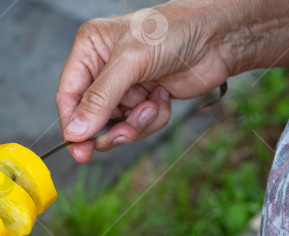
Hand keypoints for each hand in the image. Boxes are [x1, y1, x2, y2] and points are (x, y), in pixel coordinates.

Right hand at [56, 1, 241, 162]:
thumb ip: (99, 100)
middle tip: (123, 136)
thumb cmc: (174, 31)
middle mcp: (103, 68)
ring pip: (115, 125)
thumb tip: (75, 132)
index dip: (72, 125)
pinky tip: (163, 98)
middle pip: (90, 116)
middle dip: (109, 129)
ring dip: (135, 124)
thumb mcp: (130, 62)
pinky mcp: (145, 98)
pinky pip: (138, 124)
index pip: (68, 96)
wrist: (220, 36)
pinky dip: (152, 118)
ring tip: (151, 106)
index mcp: (90, 50)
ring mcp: (124, 85)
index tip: (79, 150)